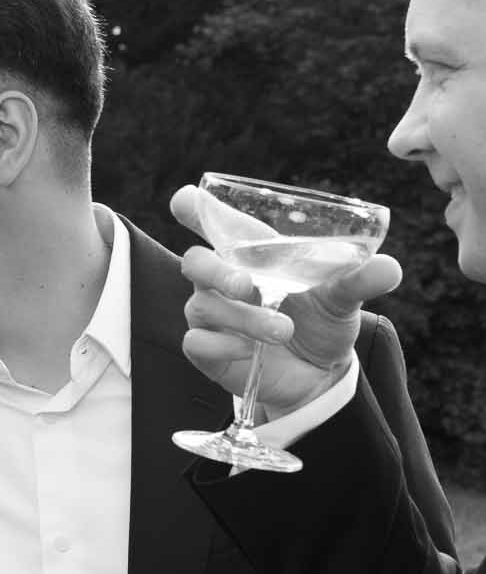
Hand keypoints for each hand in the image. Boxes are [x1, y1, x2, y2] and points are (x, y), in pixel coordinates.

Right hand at [171, 185, 402, 413]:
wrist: (320, 374)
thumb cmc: (322, 320)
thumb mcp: (344, 297)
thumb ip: (359, 279)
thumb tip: (390, 267)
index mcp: (249, 255)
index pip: (211, 223)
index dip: (192, 208)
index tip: (184, 199)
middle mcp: (222, 281)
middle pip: (194, 262)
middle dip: (218, 271)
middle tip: (251, 286)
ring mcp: (211, 315)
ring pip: (202, 305)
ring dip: (244, 318)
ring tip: (284, 331)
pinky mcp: (208, 350)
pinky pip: (196, 342)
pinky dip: (223, 346)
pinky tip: (250, 353)